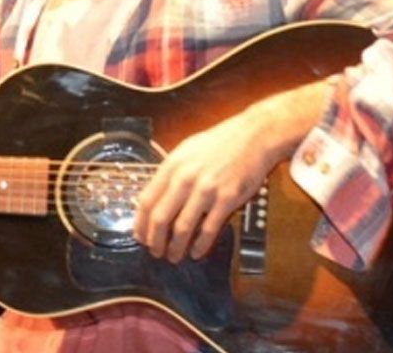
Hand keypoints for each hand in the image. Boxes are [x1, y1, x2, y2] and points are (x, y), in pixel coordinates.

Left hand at [132, 81, 332, 262]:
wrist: (252, 136)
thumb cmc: (219, 143)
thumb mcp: (186, 151)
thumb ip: (169, 174)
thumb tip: (154, 198)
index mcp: (172, 166)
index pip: (146, 201)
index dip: (140, 223)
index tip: (140, 236)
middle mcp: (186, 178)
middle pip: (160, 218)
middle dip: (154, 241)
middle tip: (155, 251)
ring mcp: (206, 190)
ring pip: (182, 228)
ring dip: (175, 247)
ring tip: (173, 256)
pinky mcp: (227, 200)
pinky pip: (208, 230)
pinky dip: (200, 246)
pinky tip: (196, 252)